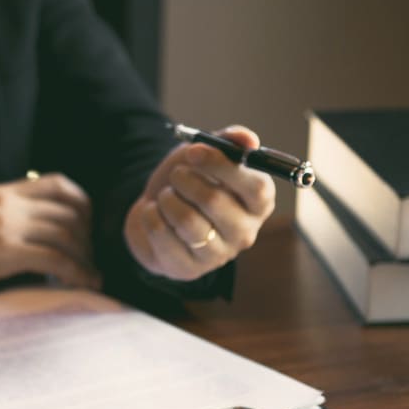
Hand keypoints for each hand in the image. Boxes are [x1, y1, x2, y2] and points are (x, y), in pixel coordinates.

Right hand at [0, 173, 98, 303]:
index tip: (87, 227)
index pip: (58, 183)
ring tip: (90, 275)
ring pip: (66, 234)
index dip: (82, 204)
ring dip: (85, 257)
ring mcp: (5, 225)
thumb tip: (35, 236)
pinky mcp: (2, 252)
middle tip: (91, 257)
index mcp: (2, 192)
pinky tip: (81, 283)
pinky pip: (53, 259)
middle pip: (70, 209)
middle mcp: (7, 203)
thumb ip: (4, 217)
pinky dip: (75, 271)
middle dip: (89, 235)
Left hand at [123, 126, 274, 280]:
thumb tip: (248, 140)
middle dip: (186, 180)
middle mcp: (245, 232)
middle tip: (176, 174)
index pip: (256, 188)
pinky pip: (163, 235)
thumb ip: (228, 141)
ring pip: (187, 221)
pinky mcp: (189, 269)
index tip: (194, 152)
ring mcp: (218, 255)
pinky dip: (150, 216)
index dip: (222, 166)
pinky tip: (154, 214)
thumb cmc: (190, 182)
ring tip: (165, 195)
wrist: (157, 213)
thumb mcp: (207, 155)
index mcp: (259, 203)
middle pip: (215, 202)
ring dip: (167, 199)